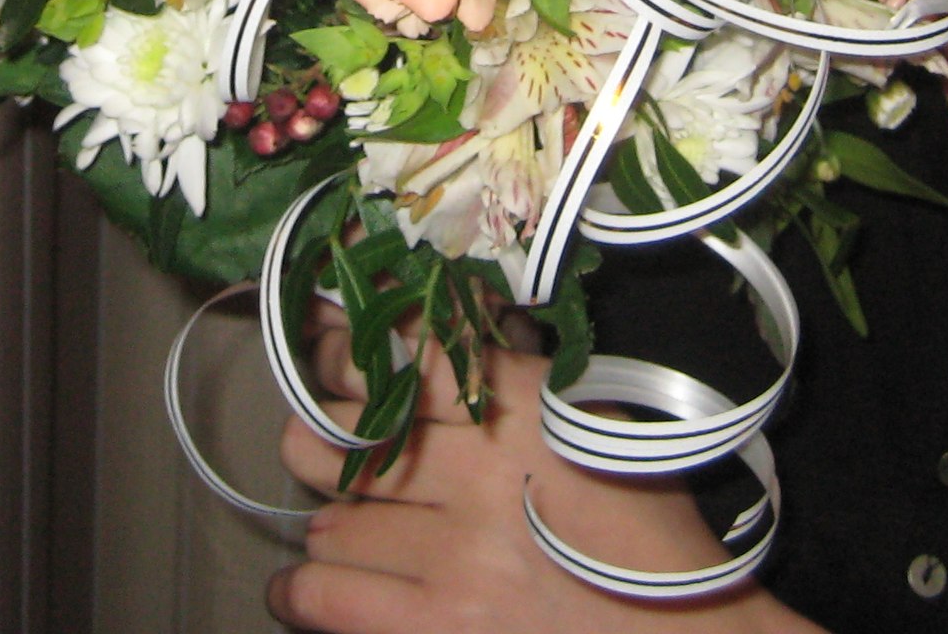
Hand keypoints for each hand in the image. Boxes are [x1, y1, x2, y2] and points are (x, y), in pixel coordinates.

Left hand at [266, 310, 819, 633]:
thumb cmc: (648, 532)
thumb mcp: (595, 425)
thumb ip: (515, 381)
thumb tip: (432, 342)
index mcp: (524, 405)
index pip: (406, 353)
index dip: (351, 351)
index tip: (335, 353)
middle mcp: (478, 471)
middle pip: (347, 433)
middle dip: (326, 435)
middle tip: (327, 442)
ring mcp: (452, 554)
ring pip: (331, 514)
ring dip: (332, 518)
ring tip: (348, 525)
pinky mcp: (436, 626)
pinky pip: (323, 592)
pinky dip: (299, 586)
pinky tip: (301, 583)